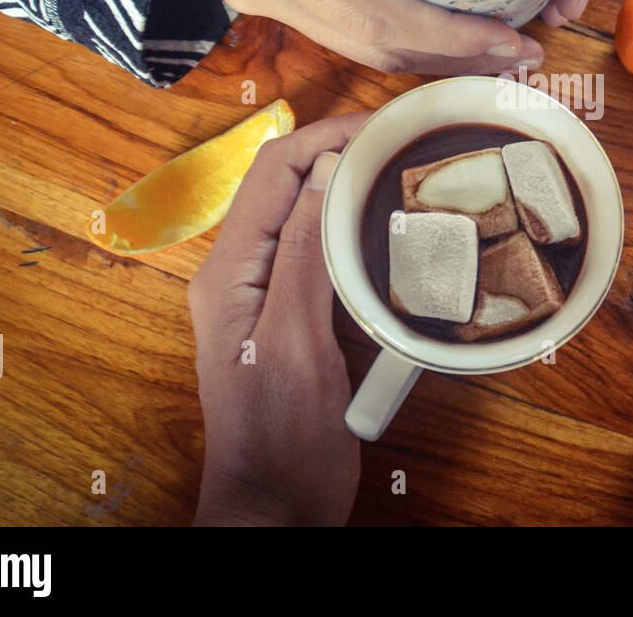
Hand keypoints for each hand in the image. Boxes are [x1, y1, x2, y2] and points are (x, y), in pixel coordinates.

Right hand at [179, 0, 542, 74]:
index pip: (375, 19)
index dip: (445, 39)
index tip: (507, 42)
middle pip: (379, 47)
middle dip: (454, 60)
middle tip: (524, 60)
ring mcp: (277, 2)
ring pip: (367, 46)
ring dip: (434, 58)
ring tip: (497, 57)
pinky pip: (353, 30)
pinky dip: (405, 40)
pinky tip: (443, 37)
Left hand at [188, 112, 370, 525]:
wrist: (278, 507)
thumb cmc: (280, 437)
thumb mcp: (294, 343)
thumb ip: (302, 256)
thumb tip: (325, 173)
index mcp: (229, 273)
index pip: (273, 173)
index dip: (326, 137)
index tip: (384, 125)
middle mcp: (242, 274)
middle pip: (287, 185)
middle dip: (340, 151)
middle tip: (403, 143)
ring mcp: (269, 296)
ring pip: (306, 216)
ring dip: (348, 188)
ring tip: (402, 174)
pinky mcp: (297, 319)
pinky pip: (322, 256)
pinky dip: (355, 232)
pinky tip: (392, 233)